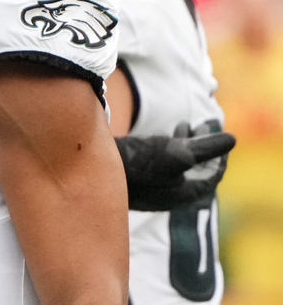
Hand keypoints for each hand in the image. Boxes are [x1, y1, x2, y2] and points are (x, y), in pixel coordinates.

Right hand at [115, 120, 234, 210]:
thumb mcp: (175, 153)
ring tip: (181, 125)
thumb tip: (232, 140)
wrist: (90, 165)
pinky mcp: (130, 180)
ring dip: (182, 146)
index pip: (210, 177)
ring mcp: (147, 190)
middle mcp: (166, 196)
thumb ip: (205, 148)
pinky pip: (156, 165)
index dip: (219, 155)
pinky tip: (155, 137)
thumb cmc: (136, 162)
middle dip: (201, 147)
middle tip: (201, 126)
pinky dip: (163, 149)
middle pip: (193, 172)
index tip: (219, 135)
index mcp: (181, 194)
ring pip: (174, 167)